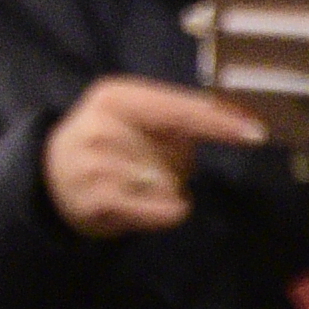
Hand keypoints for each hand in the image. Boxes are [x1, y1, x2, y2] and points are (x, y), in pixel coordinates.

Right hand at [43, 77, 270, 236]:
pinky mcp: (98, 201)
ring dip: (168, 188)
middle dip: (178, 163)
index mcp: (115, 97)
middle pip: (181, 153)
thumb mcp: (134, 114)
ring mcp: (96, 166)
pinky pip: (163, 210)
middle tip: (145, 162)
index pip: (178, 110)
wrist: (52, 178)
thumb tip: (241, 120)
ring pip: (173, 184)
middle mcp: (102, 127)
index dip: (219, 122)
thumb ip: (180, 114)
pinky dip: (168, 211)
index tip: (256, 132)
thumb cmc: (109, 142)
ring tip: (136, 184)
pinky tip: (150, 205)